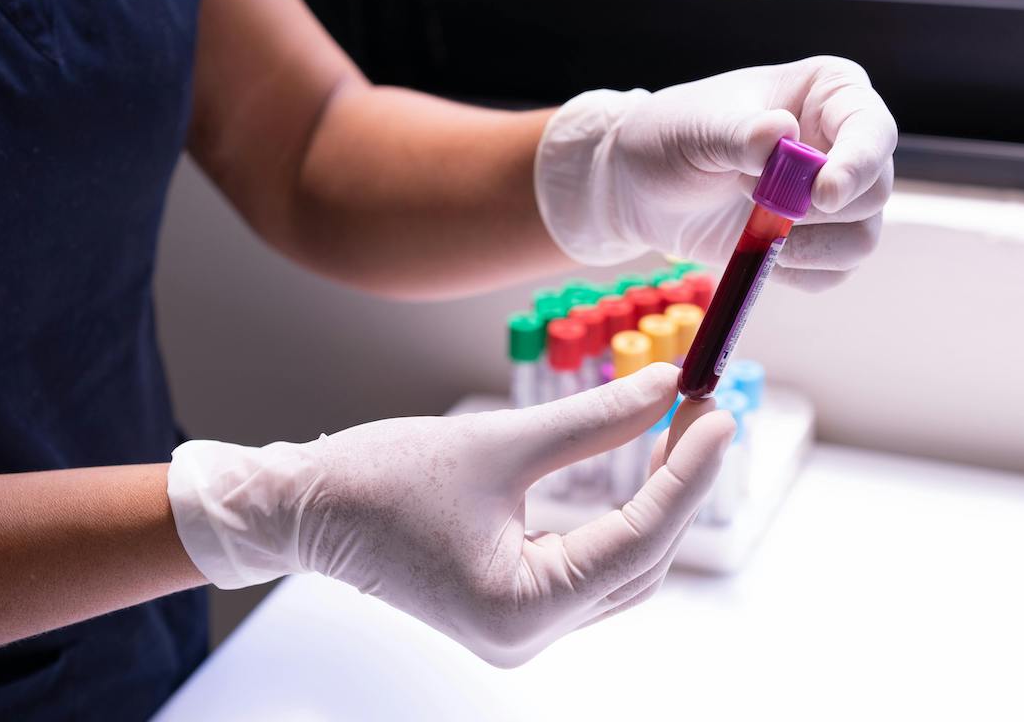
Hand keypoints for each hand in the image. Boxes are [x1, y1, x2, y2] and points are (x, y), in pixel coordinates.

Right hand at [167, 363, 733, 665]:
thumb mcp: (499, 441)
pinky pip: (590, 567)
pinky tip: (639, 466)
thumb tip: (667, 388)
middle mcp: (526, 636)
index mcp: (519, 608)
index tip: (720, 414)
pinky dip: (621, 518)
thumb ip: (593, 421)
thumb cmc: (377, 479)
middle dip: (678, 485)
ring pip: (622, 569)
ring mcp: (520, 628)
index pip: (637, 540)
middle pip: (639, 561)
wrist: (303, 509)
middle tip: (703, 408)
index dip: (688, 473)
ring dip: (656, 502)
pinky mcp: (514, 606)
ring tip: (681, 429)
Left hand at [535, 57, 897, 289]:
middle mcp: (843, 144)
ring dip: (805, 247)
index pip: (872, 130)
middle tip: (752, 198)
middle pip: (874, 191)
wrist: (641, 186)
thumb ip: (741, 135)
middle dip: (815, 211)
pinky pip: (831, 273)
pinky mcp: (815, 242)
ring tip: (751, 225)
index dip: (858, 165)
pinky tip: (757, 250)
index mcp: (829, 94)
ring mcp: (833, 197)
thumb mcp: (697, 129)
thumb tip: (781, 135)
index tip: (822, 195)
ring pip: (861, 239)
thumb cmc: (670, 138)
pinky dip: (795, 271)